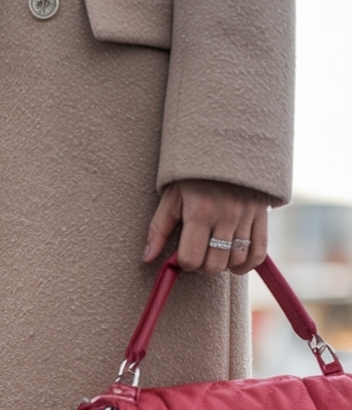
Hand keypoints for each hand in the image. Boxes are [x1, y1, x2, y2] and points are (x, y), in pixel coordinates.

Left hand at [143, 179, 269, 274]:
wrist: (227, 143)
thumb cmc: (193, 173)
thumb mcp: (171, 196)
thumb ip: (159, 229)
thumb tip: (147, 258)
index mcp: (200, 212)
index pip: (191, 259)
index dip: (184, 262)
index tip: (183, 253)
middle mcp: (225, 216)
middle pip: (214, 265)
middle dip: (202, 266)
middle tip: (198, 253)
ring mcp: (246, 216)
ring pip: (236, 261)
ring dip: (223, 264)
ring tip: (214, 253)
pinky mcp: (262, 215)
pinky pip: (259, 252)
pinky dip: (247, 264)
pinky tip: (235, 262)